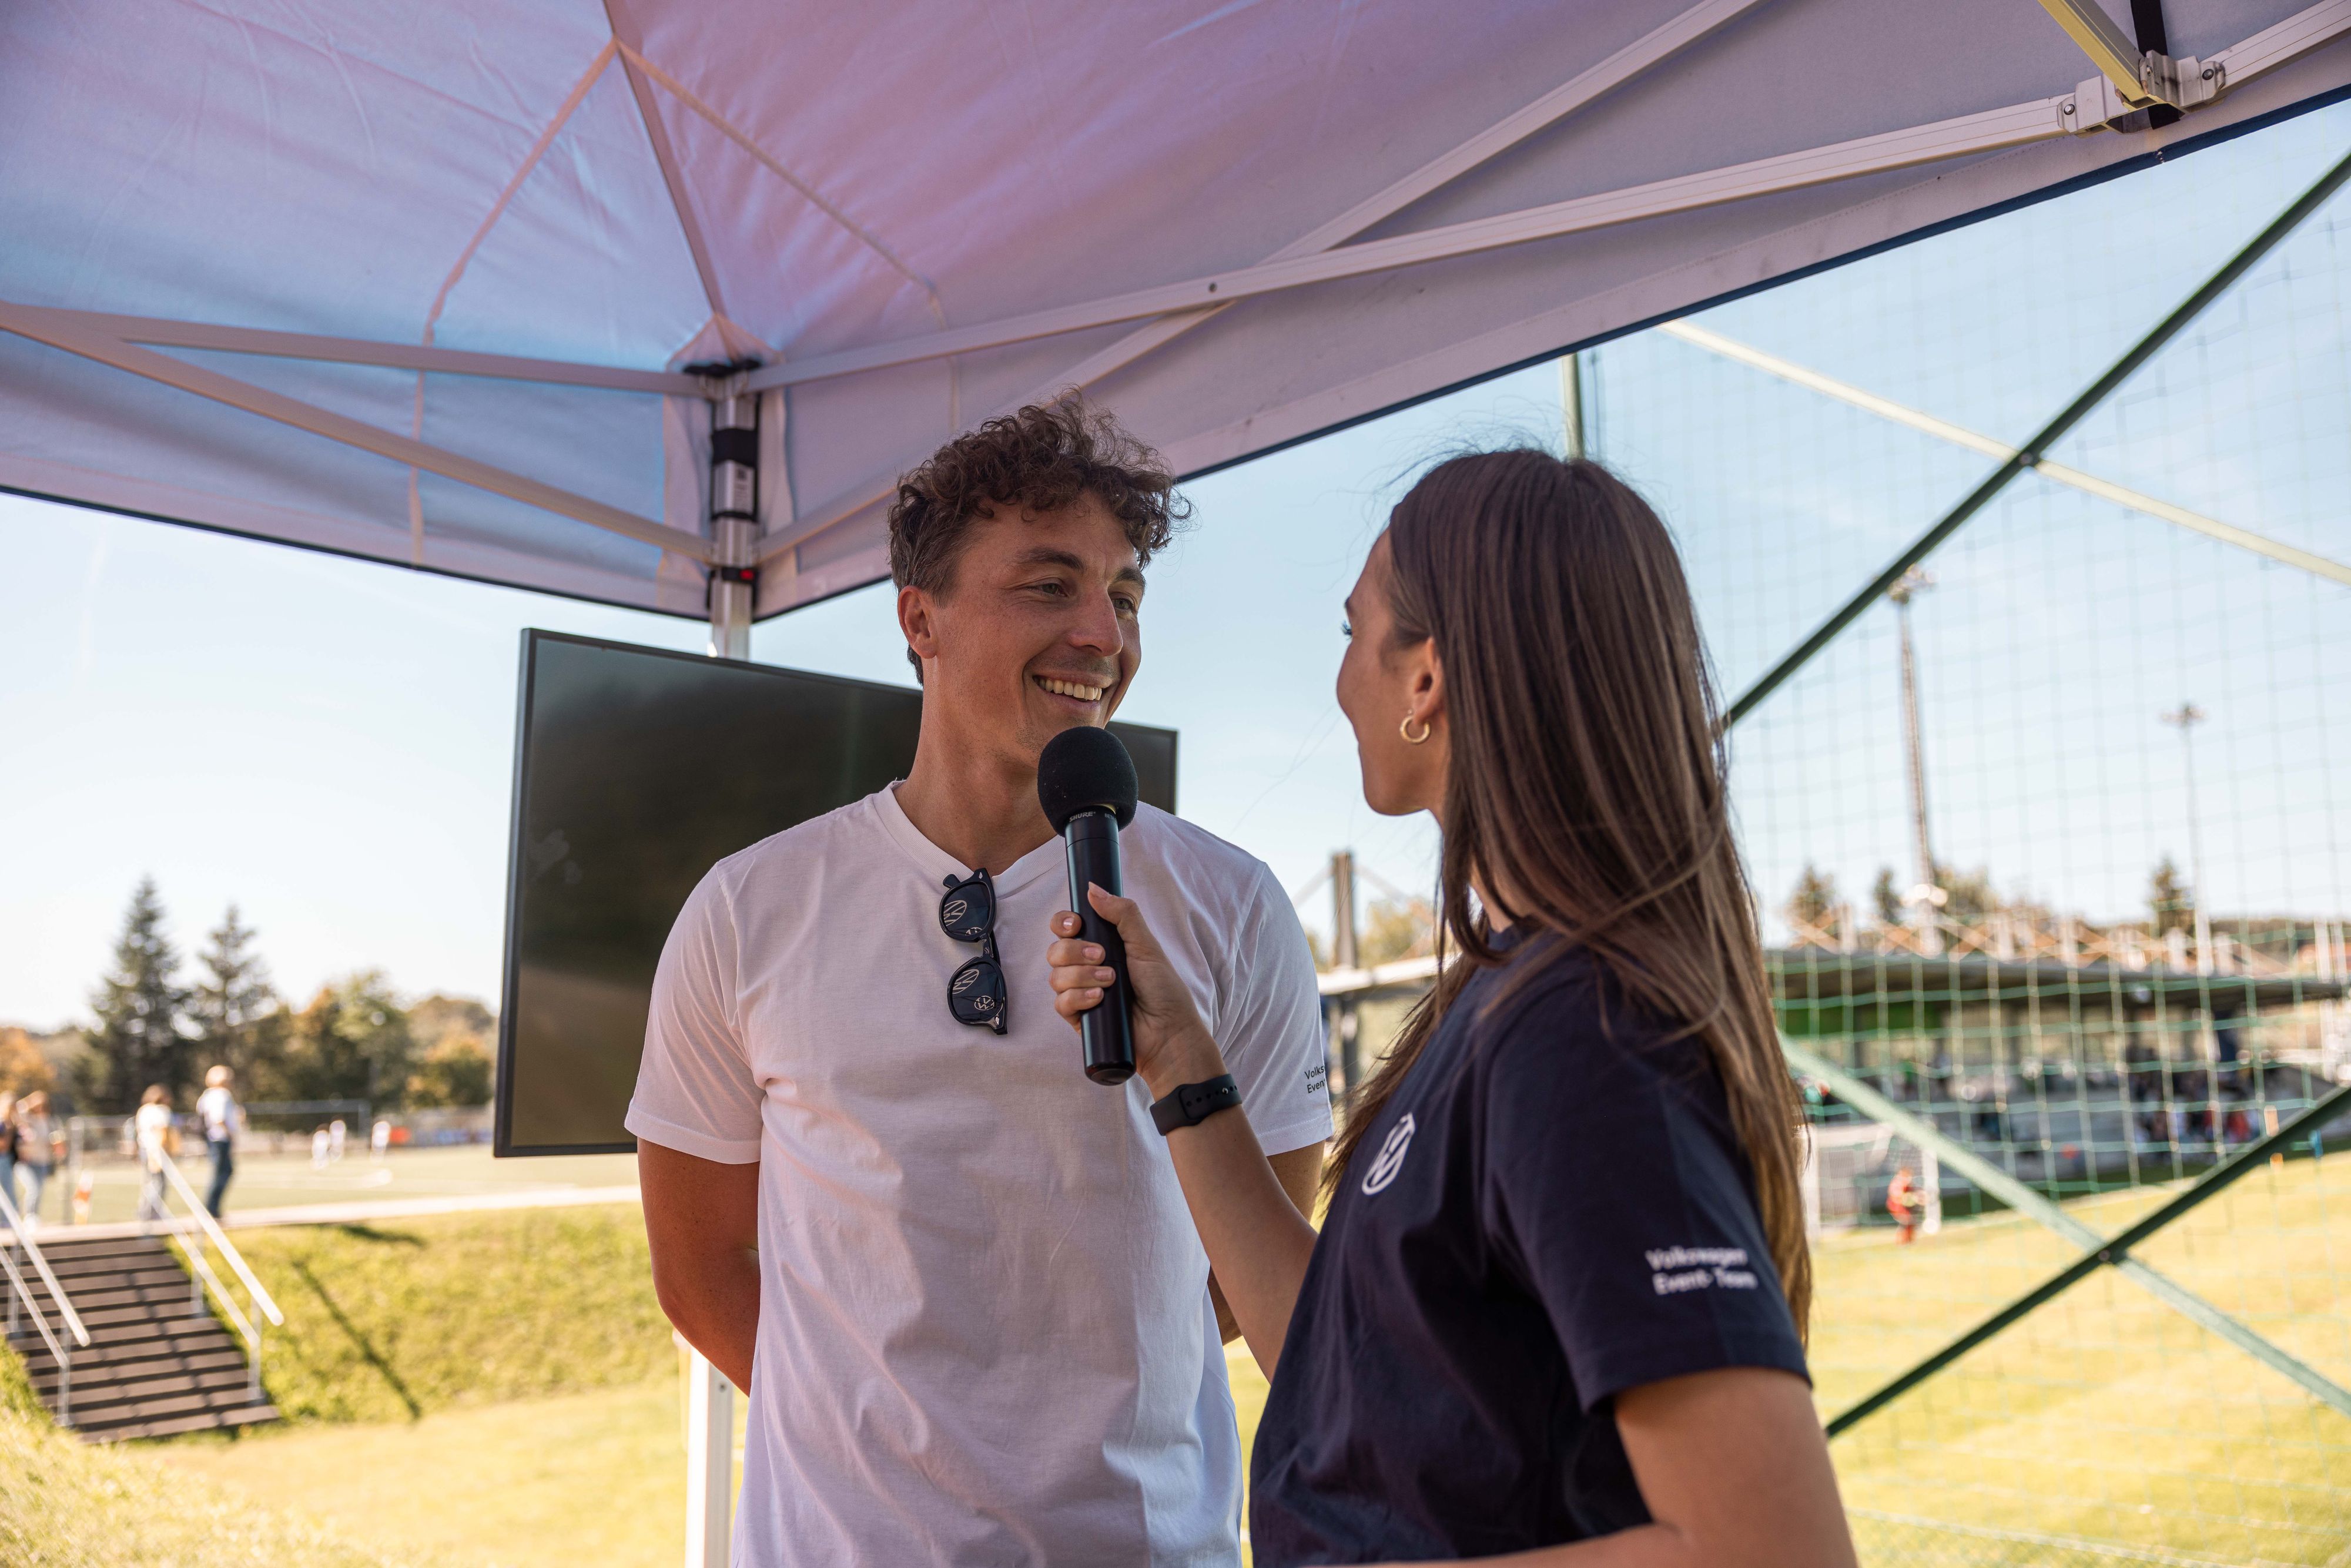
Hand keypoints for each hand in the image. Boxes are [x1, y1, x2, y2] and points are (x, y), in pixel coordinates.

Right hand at [1047, 884, 1221, 1096]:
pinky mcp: (1079, 1017)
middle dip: (1075, 951)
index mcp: (1101, 946)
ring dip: (1082, 976)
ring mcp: (1081, 993)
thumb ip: (1122, 914)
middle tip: (1101, 956)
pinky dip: (1078, 998)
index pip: (1066, 928)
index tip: (1075, 925)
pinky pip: (1060, 1003)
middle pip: (1056, 950)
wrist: (1168, 1032)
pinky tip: (1100, 1000)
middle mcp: (1087, 967)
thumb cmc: (1163, 989)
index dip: (1063, 923)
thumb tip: (1092, 888)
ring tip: (1110, 982)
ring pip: (1056, 976)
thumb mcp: (1146, 945)